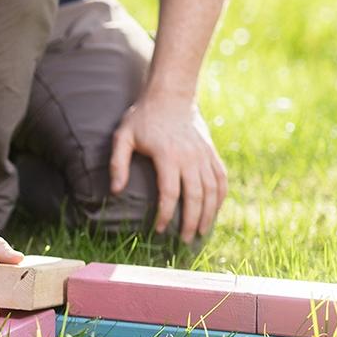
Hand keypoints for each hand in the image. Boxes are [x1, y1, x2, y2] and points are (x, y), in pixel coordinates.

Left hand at [110, 94, 227, 242]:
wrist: (171, 95)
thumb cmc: (142, 118)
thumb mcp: (123, 136)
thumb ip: (118, 163)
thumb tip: (115, 191)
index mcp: (168, 155)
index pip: (170, 192)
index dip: (165, 214)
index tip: (159, 229)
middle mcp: (190, 157)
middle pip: (196, 196)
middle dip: (191, 221)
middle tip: (185, 241)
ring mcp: (204, 154)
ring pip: (212, 190)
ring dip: (209, 213)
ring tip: (201, 232)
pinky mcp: (211, 152)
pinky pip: (221, 178)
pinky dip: (221, 196)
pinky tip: (215, 211)